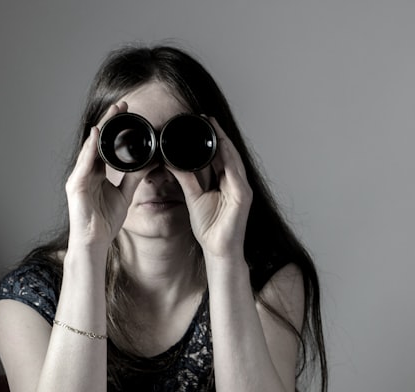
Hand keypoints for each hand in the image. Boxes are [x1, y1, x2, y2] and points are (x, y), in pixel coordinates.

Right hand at [65, 102, 142, 251]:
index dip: (114, 128)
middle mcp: (85, 172)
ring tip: (112, 113)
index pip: (105, 145)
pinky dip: (90, 147)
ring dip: (101, 129)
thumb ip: (133, 178)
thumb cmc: (105, 223)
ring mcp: (78, 177)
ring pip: (90, 147)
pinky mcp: (75, 185)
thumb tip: (148, 163)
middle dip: (108, 122)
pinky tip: (96, 134)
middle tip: (122, 105)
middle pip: (97, 141)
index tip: (127, 112)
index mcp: (95, 173)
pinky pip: (84, 162)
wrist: (94, 242)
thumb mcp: (125, 195)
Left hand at [174, 117, 251, 259]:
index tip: (201, 123)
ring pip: (234, 159)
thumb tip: (172, 163)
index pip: (220, 155)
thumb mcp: (193, 198)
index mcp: (226, 182)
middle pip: (228, 153)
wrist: (219, 251)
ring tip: (214, 125)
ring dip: (224, 141)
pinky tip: (222, 147)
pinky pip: (236, 173)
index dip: (212, 138)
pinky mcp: (242, 196)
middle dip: (219, 134)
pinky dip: (229, 159)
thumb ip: (186, 179)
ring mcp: (241, 189)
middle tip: (207, 117)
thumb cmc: (210, 228)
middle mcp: (236, 182)